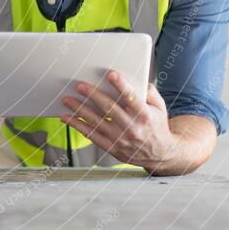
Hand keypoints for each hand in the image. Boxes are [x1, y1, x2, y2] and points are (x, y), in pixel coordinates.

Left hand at [60, 70, 179, 171]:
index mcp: (144, 116)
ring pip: (96, 122)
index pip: (132, 98)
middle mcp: (132, 128)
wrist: (160, 155)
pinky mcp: (111, 147)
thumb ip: (150, 92)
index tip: (111, 74)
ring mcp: (120, 139)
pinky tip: (67, 117)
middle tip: (80, 85)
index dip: (121, 86)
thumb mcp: (160, 108)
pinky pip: (91, 135)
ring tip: (68, 100)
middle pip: (109, 109)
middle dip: (93, 95)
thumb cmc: (157, 127)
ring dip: (79, 110)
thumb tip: (139, 79)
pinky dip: (77, 126)